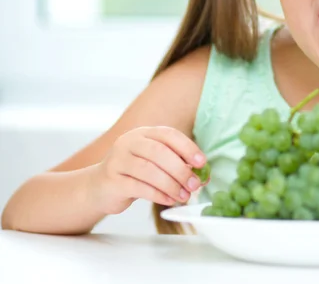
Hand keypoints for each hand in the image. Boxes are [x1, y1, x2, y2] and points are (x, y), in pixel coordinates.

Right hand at [92, 126, 207, 214]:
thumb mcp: (155, 164)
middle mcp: (129, 142)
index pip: (168, 135)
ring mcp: (118, 160)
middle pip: (159, 152)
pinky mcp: (112, 180)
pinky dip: (158, 195)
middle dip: (181, 169)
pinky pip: (139, 187)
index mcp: (143, 133)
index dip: (187, 147)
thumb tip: (203, 176)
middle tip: (195, 184)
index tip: (202, 162)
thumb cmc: (134, 173)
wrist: (99, 187)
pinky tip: (170, 200)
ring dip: (171, 185)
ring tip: (184, 196)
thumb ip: (177, 165)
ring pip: (149, 170)